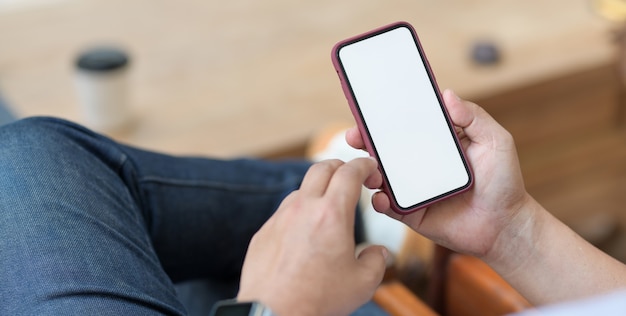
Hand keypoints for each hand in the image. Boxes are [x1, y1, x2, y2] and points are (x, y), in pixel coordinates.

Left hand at [237, 158, 387, 315]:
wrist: (273, 315)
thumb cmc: (316, 300)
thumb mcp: (363, 283)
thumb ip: (376, 261)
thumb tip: (377, 253)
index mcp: (331, 214)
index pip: (350, 173)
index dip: (363, 165)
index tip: (370, 168)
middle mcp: (303, 209)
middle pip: (322, 168)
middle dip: (340, 167)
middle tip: (351, 177)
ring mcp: (279, 219)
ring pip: (300, 190)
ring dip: (317, 192)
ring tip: (328, 211)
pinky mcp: (263, 233)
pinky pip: (283, 214)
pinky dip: (298, 215)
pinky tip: (304, 236)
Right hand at [346, 89, 529, 259]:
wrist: (505, 226)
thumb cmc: (503, 182)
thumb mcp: (495, 141)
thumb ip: (474, 117)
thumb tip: (447, 94)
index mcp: (436, 143)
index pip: (406, 125)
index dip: (386, 116)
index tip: (370, 107)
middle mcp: (419, 163)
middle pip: (384, 149)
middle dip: (364, 140)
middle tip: (354, 136)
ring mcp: (413, 188)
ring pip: (380, 176)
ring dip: (368, 170)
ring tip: (369, 170)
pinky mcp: (410, 213)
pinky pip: (387, 206)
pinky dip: (379, 201)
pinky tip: (380, 196)